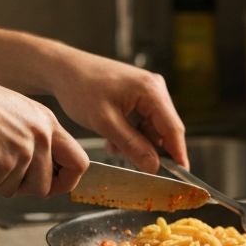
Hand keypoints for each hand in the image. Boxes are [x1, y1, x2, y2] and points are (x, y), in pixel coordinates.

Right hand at [0, 64, 88, 196]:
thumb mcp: (17, 114)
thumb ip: (33, 139)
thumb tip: (38, 170)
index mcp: (48, 123)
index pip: (79, 163)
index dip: (66, 181)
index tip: (51, 185)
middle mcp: (41, 137)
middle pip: (46, 186)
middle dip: (22, 188)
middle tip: (1, 174)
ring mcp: (24, 151)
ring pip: (17, 191)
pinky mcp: (3, 164)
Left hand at [48, 50, 187, 173]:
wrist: (63, 70)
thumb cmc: (80, 88)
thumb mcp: (105, 123)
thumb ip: (132, 145)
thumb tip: (153, 166)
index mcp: (151, 90)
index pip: (173, 128)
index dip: (178, 154)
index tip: (181, 175)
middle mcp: (154, 88)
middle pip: (165, 129)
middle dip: (152, 149)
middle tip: (139, 168)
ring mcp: (147, 90)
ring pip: (153, 127)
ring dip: (138, 142)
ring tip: (114, 146)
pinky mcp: (138, 94)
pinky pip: (143, 120)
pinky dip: (132, 133)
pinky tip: (114, 138)